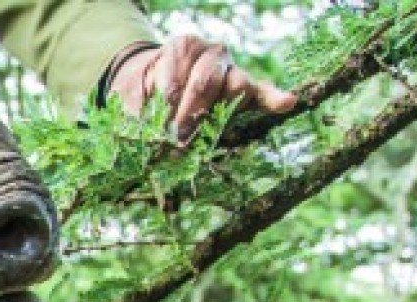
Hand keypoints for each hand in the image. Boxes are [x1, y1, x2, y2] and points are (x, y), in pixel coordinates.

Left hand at [110, 35, 295, 142]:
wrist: (157, 81)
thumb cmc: (144, 88)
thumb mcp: (130, 94)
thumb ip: (135, 111)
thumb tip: (142, 139)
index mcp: (182, 47)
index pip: (177, 75)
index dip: (166, 104)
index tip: (158, 127)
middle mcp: (210, 53)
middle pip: (205, 81)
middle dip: (190, 113)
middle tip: (179, 138)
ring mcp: (231, 69)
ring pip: (234, 86)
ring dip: (220, 113)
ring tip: (203, 134)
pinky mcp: (246, 87)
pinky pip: (261, 91)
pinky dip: (274, 98)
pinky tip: (286, 103)